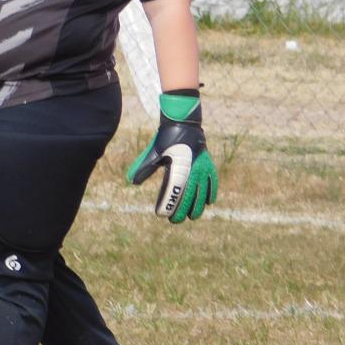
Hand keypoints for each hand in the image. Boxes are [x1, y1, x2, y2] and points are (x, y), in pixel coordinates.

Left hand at [127, 92, 218, 222]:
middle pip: (189, 195)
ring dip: (197, 205)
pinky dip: (210, 192)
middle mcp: (193, 169)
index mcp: (178, 166)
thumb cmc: (165, 138)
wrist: (184, 123)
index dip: (168, 204)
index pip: (173, 191)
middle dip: (182, 210)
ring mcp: (203, 167)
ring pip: (202, 192)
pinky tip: (208, 202)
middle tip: (174, 220)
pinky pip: (212, 182)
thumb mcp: (153, 152)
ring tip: (192, 217)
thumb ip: (144, 168)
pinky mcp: (208, 165)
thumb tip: (132, 182)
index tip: (161, 214)